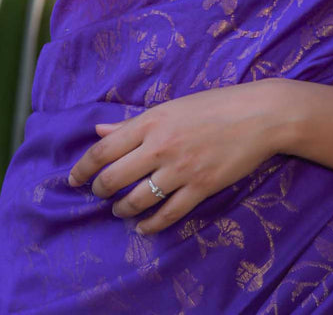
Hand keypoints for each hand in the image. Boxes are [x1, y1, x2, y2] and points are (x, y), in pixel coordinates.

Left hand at [67, 81, 282, 235]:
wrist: (258, 115)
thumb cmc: (214, 105)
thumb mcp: (171, 107)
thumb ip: (132, 123)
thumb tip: (98, 131)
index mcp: (151, 121)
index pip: (103, 150)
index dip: (83, 168)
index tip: (74, 179)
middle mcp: (160, 146)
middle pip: (114, 178)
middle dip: (100, 190)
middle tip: (99, 193)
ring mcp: (181, 169)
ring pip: (137, 200)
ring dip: (122, 209)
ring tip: (120, 210)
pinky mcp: (201, 188)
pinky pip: (168, 214)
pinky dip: (151, 225)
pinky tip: (143, 227)